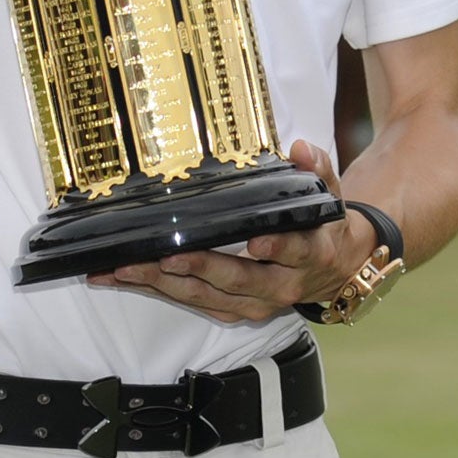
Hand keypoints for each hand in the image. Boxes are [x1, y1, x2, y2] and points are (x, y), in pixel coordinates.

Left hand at [88, 142, 374, 322]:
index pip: (295, 251)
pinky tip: (123, 278)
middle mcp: (281, 285)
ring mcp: (255, 302)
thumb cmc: (320, 226)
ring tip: (124, 268)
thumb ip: (317, 169)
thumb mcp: (326, 194)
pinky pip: (191, 302)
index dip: (277, 247)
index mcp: (310, 254)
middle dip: (200, 268)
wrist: (333, 269)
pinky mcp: (232, 310)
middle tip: (164, 257)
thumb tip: (301, 147)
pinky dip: (157, 290)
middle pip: (239, 279)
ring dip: (163, 284)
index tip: (256, 241)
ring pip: (206, 295)